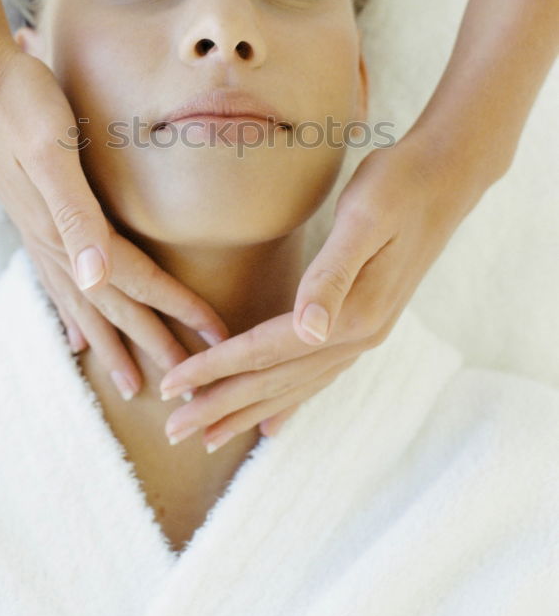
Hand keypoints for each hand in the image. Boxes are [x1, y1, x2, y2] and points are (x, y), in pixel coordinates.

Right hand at [0, 42, 228, 396]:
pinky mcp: (33, 221)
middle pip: (116, 306)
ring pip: (85, 305)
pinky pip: (57, 284)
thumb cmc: (22, 106)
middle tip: (185, 383)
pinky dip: (72, 315)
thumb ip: (74, 216)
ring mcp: (41, 236)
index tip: (216, 339)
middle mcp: (54, 243)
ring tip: (130, 378)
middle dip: (153, 345)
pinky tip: (76, 332)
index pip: (139, 281)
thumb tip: (95, 278)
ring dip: (112, 343)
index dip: (180, 310)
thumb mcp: (52, 153)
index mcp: (69, 230)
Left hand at [158, 128, 490, 444]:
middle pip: (275, 380)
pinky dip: (289, 400)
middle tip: (173, 432)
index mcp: (352, 314)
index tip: (171, 387)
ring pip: (294, 385)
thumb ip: (332, 276)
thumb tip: (307, 330)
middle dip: (222, 405)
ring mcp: (365, 335)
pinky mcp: (365, 324)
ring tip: (212, 436)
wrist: (444, 179)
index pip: (266, 350)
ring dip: (249, 410)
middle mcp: (359, 335)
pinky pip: (318, 375)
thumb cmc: (396, 187)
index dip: (215, 368)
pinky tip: (272, 420)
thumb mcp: (363, 220)